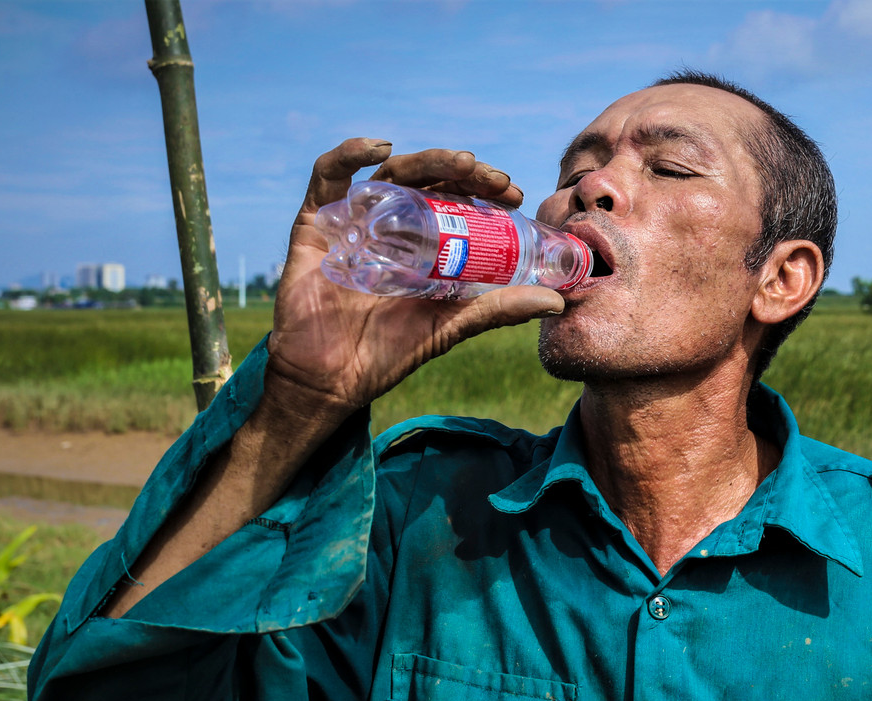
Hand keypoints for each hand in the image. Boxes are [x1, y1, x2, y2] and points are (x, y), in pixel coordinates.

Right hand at [266, 139, 564, 426]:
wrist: (330, 380)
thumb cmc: (387, 353)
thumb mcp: (450, 326)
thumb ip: (496, 310)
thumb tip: (557, 303)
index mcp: (421, 241)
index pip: (455, 199)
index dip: (484, 189)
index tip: (513, 194)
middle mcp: (389, 222)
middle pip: (428, 179)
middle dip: (465, 172)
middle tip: (496, 180)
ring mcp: (353, 219)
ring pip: (391, 172)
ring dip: (429, 161)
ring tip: (463, 164)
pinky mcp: (314, 222)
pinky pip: (328, 175)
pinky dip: (350, 153)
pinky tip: (380, 149)